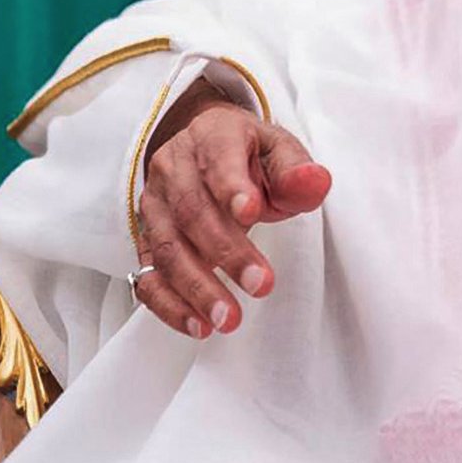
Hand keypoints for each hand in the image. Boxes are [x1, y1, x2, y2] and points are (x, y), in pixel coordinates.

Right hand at [132, 83, 332, 338]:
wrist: (206, 150)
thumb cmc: (249, 157)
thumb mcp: (279, 152)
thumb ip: (297, 172)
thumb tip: (316, 183)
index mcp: (212, 136)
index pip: (219, 159)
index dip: (232, 187)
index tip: (253, 214)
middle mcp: (174, 168)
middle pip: (192, 211)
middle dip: (226, 253)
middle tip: (261, 285)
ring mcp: (154, 205)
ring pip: (167, 248)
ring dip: (196, 288)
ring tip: (228, 319)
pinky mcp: (145, 240)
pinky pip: (147, 276)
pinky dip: (168, 305)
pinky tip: (198, 326)